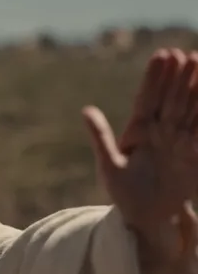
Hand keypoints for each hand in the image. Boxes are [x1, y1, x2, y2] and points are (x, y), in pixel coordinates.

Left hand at [83, 49, 197, 258]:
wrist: (149, 219)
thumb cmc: (124, 195)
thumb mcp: (110, 167)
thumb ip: (100, 138)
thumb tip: (86, 110)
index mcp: (138, 131)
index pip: (148, 99)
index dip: (155, 78)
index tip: (162, 55)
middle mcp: (161, 131)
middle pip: (171, 99)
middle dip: (178, 78)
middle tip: (185, 54)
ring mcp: (180, 140)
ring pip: (190, 108)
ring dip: (196, 88)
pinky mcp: (195, 153)